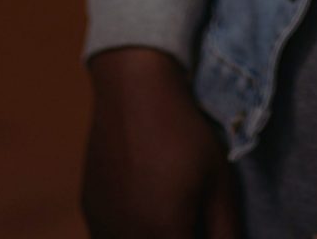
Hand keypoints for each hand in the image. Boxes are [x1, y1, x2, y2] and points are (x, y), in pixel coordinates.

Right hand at [83, 48, 241, 238]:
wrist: (134, 92)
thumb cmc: (184, 135)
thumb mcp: (219, 184)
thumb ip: (226, 231)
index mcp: (163, 235)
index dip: (204, 237)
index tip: (209, 222)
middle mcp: (126, 238)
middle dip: (180, 234)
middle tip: (194, 212)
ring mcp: (103, 225)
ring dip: (156, 234)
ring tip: (173, 205)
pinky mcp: (91, 210)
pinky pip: (112, 235)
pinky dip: (134, 229)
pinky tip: (148, 201)